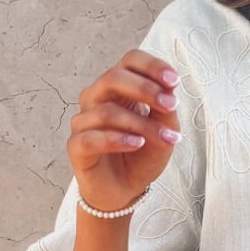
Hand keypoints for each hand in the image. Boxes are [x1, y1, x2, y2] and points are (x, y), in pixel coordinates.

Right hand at [67, 50, 181, 213]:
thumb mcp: (164, 129)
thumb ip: (165, 109)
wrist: (126, 190)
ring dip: (141, 124)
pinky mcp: (75, 146)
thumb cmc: (142, 154)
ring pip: (107, 111)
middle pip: (112, 77)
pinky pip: (92, 137)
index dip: (151, 66)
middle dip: (145, 89)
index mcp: (119, 87)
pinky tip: (137, 144)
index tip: (174, 81)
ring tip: (164, 138)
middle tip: (170, 107)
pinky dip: (117, 139)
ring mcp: (83, 121)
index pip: (130, 60)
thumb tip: (168, 90)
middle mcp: (96, 98)